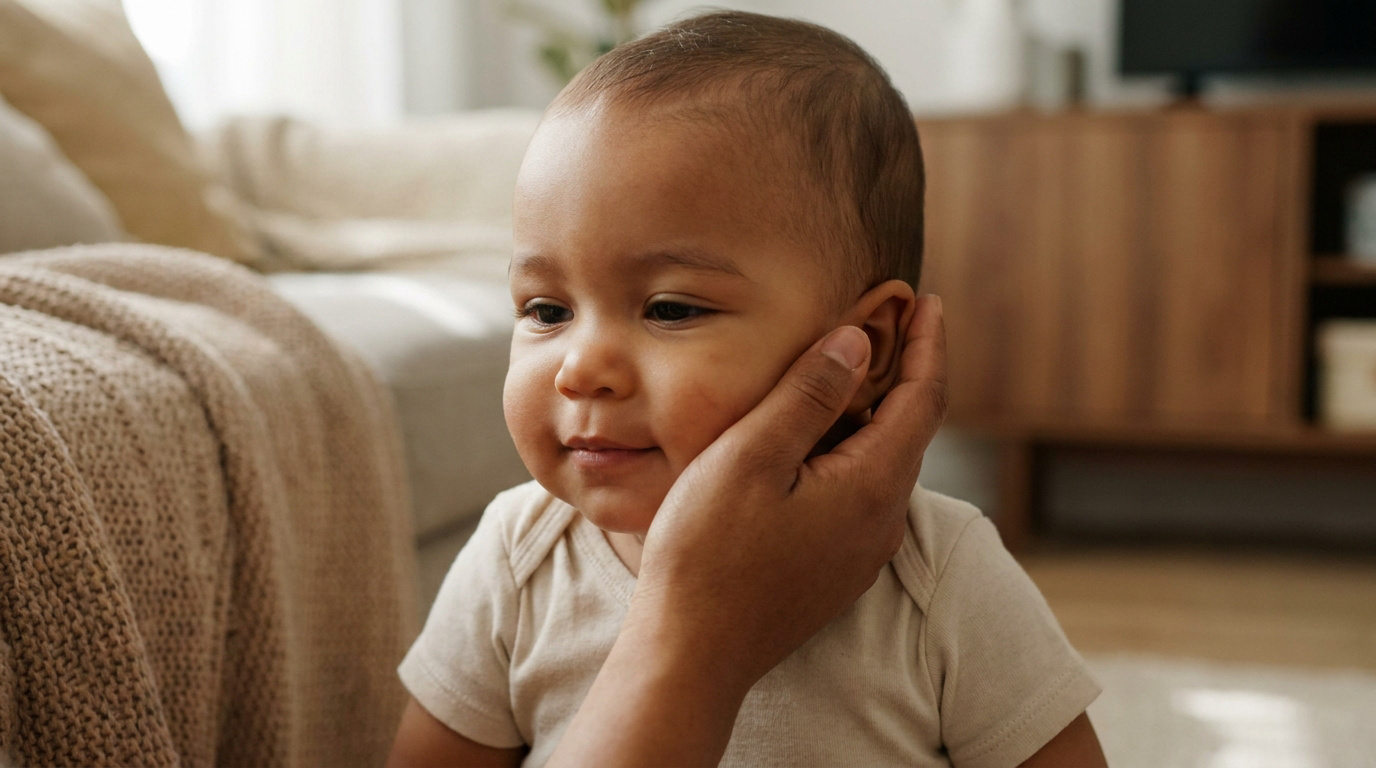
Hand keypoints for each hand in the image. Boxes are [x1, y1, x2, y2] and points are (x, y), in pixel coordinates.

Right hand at [548, 294, 946, 766]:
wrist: (691, 655)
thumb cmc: (708, 554)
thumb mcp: (750, 457)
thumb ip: (808, 395)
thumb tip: (857, 341)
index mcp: (871, 487)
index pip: (923, 399)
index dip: (928, 344)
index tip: (927, 301)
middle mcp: (880, 522)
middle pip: (909, 430)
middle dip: (905, 371)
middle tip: (890, 321)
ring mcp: (860, 552)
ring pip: (883, 463)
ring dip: (876, 412)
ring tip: (853, 368)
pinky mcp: (835, 569)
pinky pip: (860, 493)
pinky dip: (853, 449)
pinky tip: (819, 439)